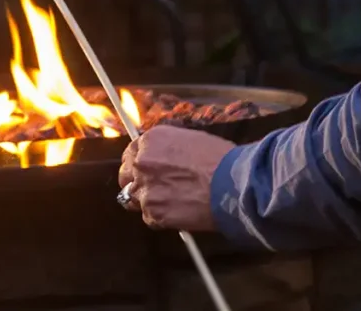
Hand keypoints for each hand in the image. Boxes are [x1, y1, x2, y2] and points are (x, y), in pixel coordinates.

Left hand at [118, 125, 234, 230]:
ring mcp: (145, 188)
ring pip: (134, 199)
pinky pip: (149, 218)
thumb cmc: (221, 160)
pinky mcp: (153, 212)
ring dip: (149, 202)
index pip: (130, 153)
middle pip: (125, 176)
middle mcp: (141, 162)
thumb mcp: (190, 140)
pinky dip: (161, 219)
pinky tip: (180, 214)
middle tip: (154, 190)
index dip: (138, 164)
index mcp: (150, 141)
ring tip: (171, 204)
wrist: (234, 185)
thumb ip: (166, 149)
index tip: (145, 172)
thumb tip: (161, 157)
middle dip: (136, 183)